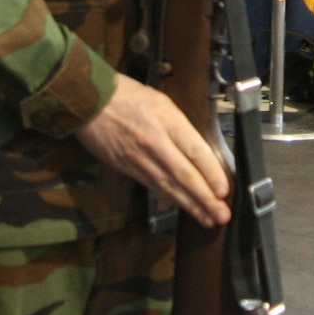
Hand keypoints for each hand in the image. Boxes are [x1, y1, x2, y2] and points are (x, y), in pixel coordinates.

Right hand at [75, 73, 232, 226]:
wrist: (89, 102)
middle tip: (221, 215)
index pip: (195, 152)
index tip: (224, 190)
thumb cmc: (126, 95)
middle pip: (184, 175)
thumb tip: (197, 150)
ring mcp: (139, 158)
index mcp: (166, 120)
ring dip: (190, 205)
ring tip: (207, 219)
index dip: (211, 174)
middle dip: (205, 199)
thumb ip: (180, 125)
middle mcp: (155, 142)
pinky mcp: (127, 168)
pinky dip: (170, 199)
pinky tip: (182, 207)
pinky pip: (153, 186)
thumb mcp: (161, 101)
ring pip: (169, 187)